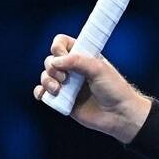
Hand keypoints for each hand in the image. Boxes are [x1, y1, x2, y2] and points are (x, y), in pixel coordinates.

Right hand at [35, 34, 150, 142]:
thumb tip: (55, 61)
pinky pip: (43, 93)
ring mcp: (67, 84)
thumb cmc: (114, 89)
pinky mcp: (62, 99)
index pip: (63, 43)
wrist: (118, 114)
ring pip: (45, 76)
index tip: (64, 56)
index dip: (58, 47)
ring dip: (46, 81)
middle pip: (50, 60)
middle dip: (52, 68)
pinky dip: (40, 92)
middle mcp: (74, 69)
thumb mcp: (99, 69)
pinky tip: (45, 95)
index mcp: (84, 57)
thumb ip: (78, 61)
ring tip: (57, 90)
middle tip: (65, 78)